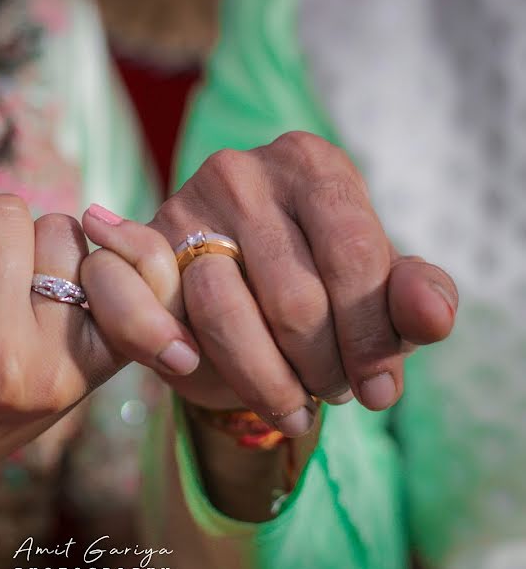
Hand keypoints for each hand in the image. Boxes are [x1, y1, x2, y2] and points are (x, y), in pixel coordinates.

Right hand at [81, 132, 456, 436]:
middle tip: (333, 393)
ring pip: (222, 311)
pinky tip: (194, 370)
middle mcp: (242, 172)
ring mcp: (182, 205)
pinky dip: (169, 349)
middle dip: (323, 366)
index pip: (354, 254)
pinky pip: (140, 306)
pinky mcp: (136, 248)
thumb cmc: (314, 288)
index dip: (372, 337)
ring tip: (291, 404)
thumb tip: (433, 317)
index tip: (381, 391)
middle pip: (292, 294)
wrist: (230, 293)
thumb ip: (412, 297)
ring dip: (263, 378)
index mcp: (312, 164)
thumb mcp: (373, 293)